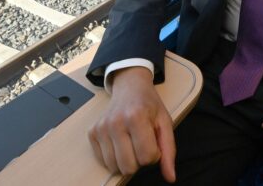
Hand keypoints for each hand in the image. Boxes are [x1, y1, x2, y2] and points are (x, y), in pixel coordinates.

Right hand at [88, 67, 175, 181]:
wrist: (130, 86)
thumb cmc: (149, 105)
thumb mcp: (165, 122)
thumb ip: (169, 150)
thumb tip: (170, 177)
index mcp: (136, 117)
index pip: (147, 157)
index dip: (154, 154)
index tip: (153, 142)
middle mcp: (116, 122)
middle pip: (128, 167)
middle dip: (139, 160)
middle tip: (142, 144)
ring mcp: (101, 128)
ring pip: (114, 167)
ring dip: (126, 160)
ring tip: (131, 143)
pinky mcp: (92, 133)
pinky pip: (103, 162)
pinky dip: (113, 158)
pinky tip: (120, 143)